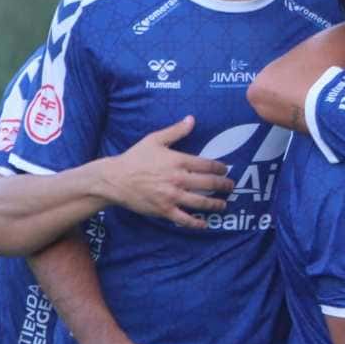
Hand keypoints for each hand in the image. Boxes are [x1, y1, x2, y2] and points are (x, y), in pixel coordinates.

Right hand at [99, 116, 234, 227]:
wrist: (114, 179)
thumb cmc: (134, 158)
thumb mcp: (154, 139)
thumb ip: (176, 131)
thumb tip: (192, 119)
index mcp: (178, 161)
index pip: (207, 165)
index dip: (220, 168)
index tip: (225, 170)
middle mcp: (178, 179)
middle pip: (208, 183)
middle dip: (224, 186)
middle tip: (230, 187)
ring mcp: (171, 196)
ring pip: (201, 202)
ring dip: (215, 204)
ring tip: (223, 205)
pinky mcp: (163, 210)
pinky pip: (184, 219)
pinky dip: (196, 223)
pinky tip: (204, 224)